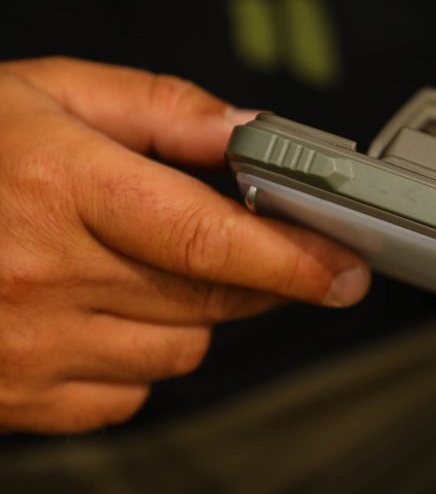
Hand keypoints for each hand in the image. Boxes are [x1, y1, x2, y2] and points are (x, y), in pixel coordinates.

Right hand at [0, 58, 368, 433]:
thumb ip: (159, 107)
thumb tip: (247, 130)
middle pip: (211, 302)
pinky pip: (128, 397)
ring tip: (140, 269)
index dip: (292, 257)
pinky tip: (98, 314)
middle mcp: (44, 275)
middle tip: (263, 249)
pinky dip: (137, 361)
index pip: (209, 236)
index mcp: (61, 187)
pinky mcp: (17, 400)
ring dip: (191, 316)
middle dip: (258, 279)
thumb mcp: (45, 93)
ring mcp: (27, 349)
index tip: (344, 268)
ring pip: (179, 354)